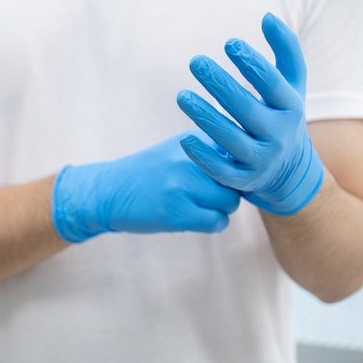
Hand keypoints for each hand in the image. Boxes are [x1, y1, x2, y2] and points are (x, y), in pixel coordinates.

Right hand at [52, 132, 240, 242]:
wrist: (109, 190)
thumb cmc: (149, 171)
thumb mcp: (177, 148)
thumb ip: (210, 150)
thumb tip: (254, 160)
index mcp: (193, 139)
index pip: (238, 151)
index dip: (239, 167)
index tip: (229, 175)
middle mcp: (190, 158)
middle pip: (239, 178)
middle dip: (231, 189)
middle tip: (211, 194)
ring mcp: (183, 185)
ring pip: (231, 201)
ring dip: (221, 208)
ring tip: (201, 206)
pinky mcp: (176, 212)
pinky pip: (217, 222)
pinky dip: (212, 223)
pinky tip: (195, 218)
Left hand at [176, 13, 323, 215]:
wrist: (288, 171)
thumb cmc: (282, 115)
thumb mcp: (291, 85)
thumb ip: (285, 50)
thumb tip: (267, 17)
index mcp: (291, 108)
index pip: (272, 85)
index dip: (252, 64)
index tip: (229, 43)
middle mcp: (278, 136)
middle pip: (247, 110)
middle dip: (221, 85)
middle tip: (195, 61)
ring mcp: (260, 161)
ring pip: (230, 139)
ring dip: (205, 117)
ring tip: (181, 95)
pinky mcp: (242, 180)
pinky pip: (220, 170)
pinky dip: (202, 156)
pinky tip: (183, 137)